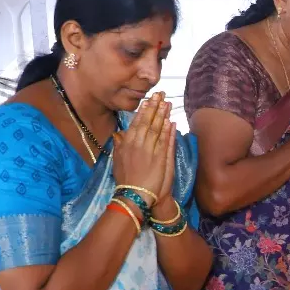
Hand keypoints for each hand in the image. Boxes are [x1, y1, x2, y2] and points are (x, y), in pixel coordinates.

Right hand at [112, 93, 173, 211]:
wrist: (135, 195)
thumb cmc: (126, 180)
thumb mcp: (117, 161)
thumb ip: (119, 146)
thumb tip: (119, 135)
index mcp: (128, 143)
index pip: (137, 123)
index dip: (144, 110)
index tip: (148, 100)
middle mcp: (139, 144)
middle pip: (148, 122)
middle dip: (154, 107)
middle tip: (160, 94)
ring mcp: (150, 150)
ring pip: (157, 129)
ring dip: (162, 115)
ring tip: (167, 103)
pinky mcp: (161, 158)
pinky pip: (165, 141)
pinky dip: (168, 131)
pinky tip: (171, 121)